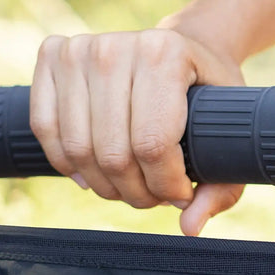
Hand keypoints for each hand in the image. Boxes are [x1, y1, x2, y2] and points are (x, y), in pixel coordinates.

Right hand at [30, 28, 245, 234]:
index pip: (152, 145)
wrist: (181, 46)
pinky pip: (46, 128)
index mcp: (165, 54)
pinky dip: (67, 163)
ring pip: (78, 147)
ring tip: (129, 186)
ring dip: (103, 184)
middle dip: (135, 192)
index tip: (180, 194)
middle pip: (113, 153)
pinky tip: (92, 174)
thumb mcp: (227, 130)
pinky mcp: (52, 55)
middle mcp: (117, 47)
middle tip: (154, 196)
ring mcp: (80, 49)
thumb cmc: (206, 93)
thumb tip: (189, 228)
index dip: (164, 186)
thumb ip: (220, 186)